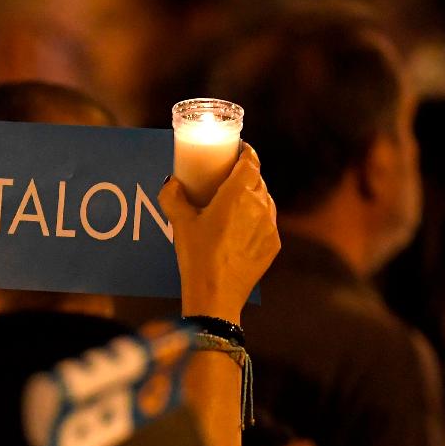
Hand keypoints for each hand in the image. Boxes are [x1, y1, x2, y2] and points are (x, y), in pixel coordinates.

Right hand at [159, 143, 279, 322]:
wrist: (216, 294)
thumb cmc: (198, 255)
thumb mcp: (180, 222)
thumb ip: (173, 196)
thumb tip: (171, 183)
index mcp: (238, 193)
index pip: (250, 161)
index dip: (245, 152)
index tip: (237, 150)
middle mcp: (259, 205)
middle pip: (257, 179)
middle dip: (245, 175)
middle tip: (228, 178)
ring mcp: (269, 226)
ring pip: (265, 200)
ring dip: (253, 197)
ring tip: (235, 203)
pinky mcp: (273, 245)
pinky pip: (267, 223)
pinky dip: (257, 219)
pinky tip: (241, 228)